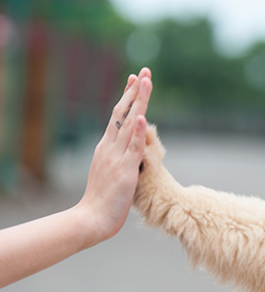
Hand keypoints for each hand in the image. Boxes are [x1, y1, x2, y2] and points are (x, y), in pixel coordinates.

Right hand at [77, 68, 152, 242]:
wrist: (91, 219)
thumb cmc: (102, 199)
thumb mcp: (110, 172)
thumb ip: (119, 158)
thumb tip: (128, 152)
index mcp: (107, 147)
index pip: (118, 116)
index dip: (128, 97)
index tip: (136, 80)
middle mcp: (110, 147)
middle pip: (122, 113)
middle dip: (135, 91)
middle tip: (144, 72)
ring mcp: (116, 158)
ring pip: (129, 124)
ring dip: (138, 102)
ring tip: (146, 82)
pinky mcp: (125, 171)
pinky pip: (132, 148)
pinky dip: (136, 131)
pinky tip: (141, 116)